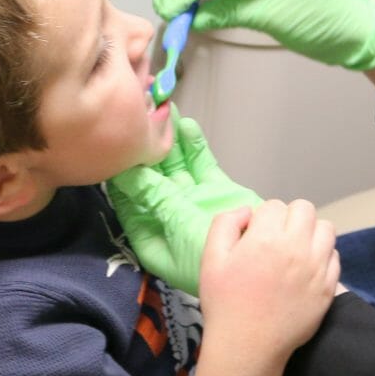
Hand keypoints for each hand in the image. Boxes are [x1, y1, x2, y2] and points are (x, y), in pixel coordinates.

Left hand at [105, 111, 260, 296]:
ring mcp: (194, 203)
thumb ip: (156, 197)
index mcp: (151, 236)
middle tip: (138, 117)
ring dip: (170, 141)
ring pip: (177, 167)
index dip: (122, 174)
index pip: (129, 200)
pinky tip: (186, 126)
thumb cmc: (212, 258)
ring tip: (161, 111)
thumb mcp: (178, 226)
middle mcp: (169, 218)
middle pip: (152, 180)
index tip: (113, 146)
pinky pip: (201, 166)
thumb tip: (127, 172)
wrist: (261, 264)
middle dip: (146, 149)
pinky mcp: (217, 192)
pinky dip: (194, 147)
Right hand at [194, 199, 342, 375]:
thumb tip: (248, 211)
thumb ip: (225, 224)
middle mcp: (298, 248)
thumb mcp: (211, 259)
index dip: (263, 219)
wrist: (248, 348)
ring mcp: (318, 268)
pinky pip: (334, 256)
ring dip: (310, 233)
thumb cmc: (226, 303)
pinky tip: (305, 270)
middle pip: (305, 209)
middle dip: (289, 219)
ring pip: (326, 229)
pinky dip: (322, 256)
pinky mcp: (329, 287)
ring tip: (295, 251)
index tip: (255, 237)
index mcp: (267, 238)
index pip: (274, 206)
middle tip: (276, 240)